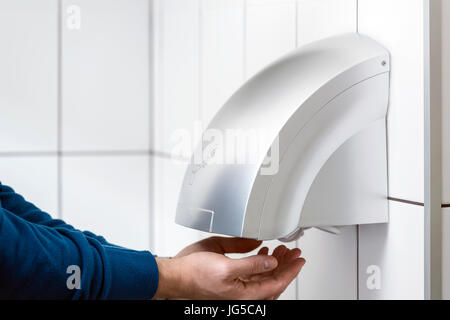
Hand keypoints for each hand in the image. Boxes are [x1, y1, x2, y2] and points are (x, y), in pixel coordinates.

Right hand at [154, 237, 304, 299]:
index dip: (291, 271)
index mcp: (244, 295)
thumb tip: (272, 263)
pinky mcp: (230, 282)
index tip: (300, 260)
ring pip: (263, 278)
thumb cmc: (194, 274)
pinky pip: (252, 275)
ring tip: (281, 251)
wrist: (176, 276)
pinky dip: (261, 263)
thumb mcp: (225, 266)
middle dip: (285, 266)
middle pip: (272, 282)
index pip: (276, 284)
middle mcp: (242, 295)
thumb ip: (251, 264)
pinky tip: (263, 253)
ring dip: (275, 264)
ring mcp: (237, 289)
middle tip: (294, 253)